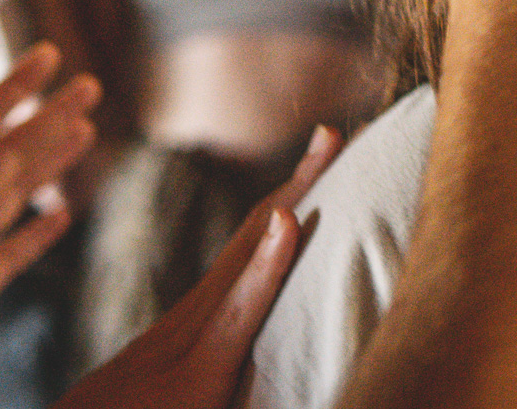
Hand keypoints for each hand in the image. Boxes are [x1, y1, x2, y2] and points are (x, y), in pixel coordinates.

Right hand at [54, 127, 341, 408]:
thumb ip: (198, 384)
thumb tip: (229, 373)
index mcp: (185, 337)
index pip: (240, 261)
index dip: (277, 211)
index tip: (314, 165)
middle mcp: (183, 327)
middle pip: (249, 240)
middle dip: (295, 186)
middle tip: (333, 132)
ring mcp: (184, 347)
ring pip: (245, 257)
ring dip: (291, 199)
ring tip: (328, 148)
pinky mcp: (198, 380)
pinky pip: (236, 314)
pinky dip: (265, 266)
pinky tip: (288, 221)